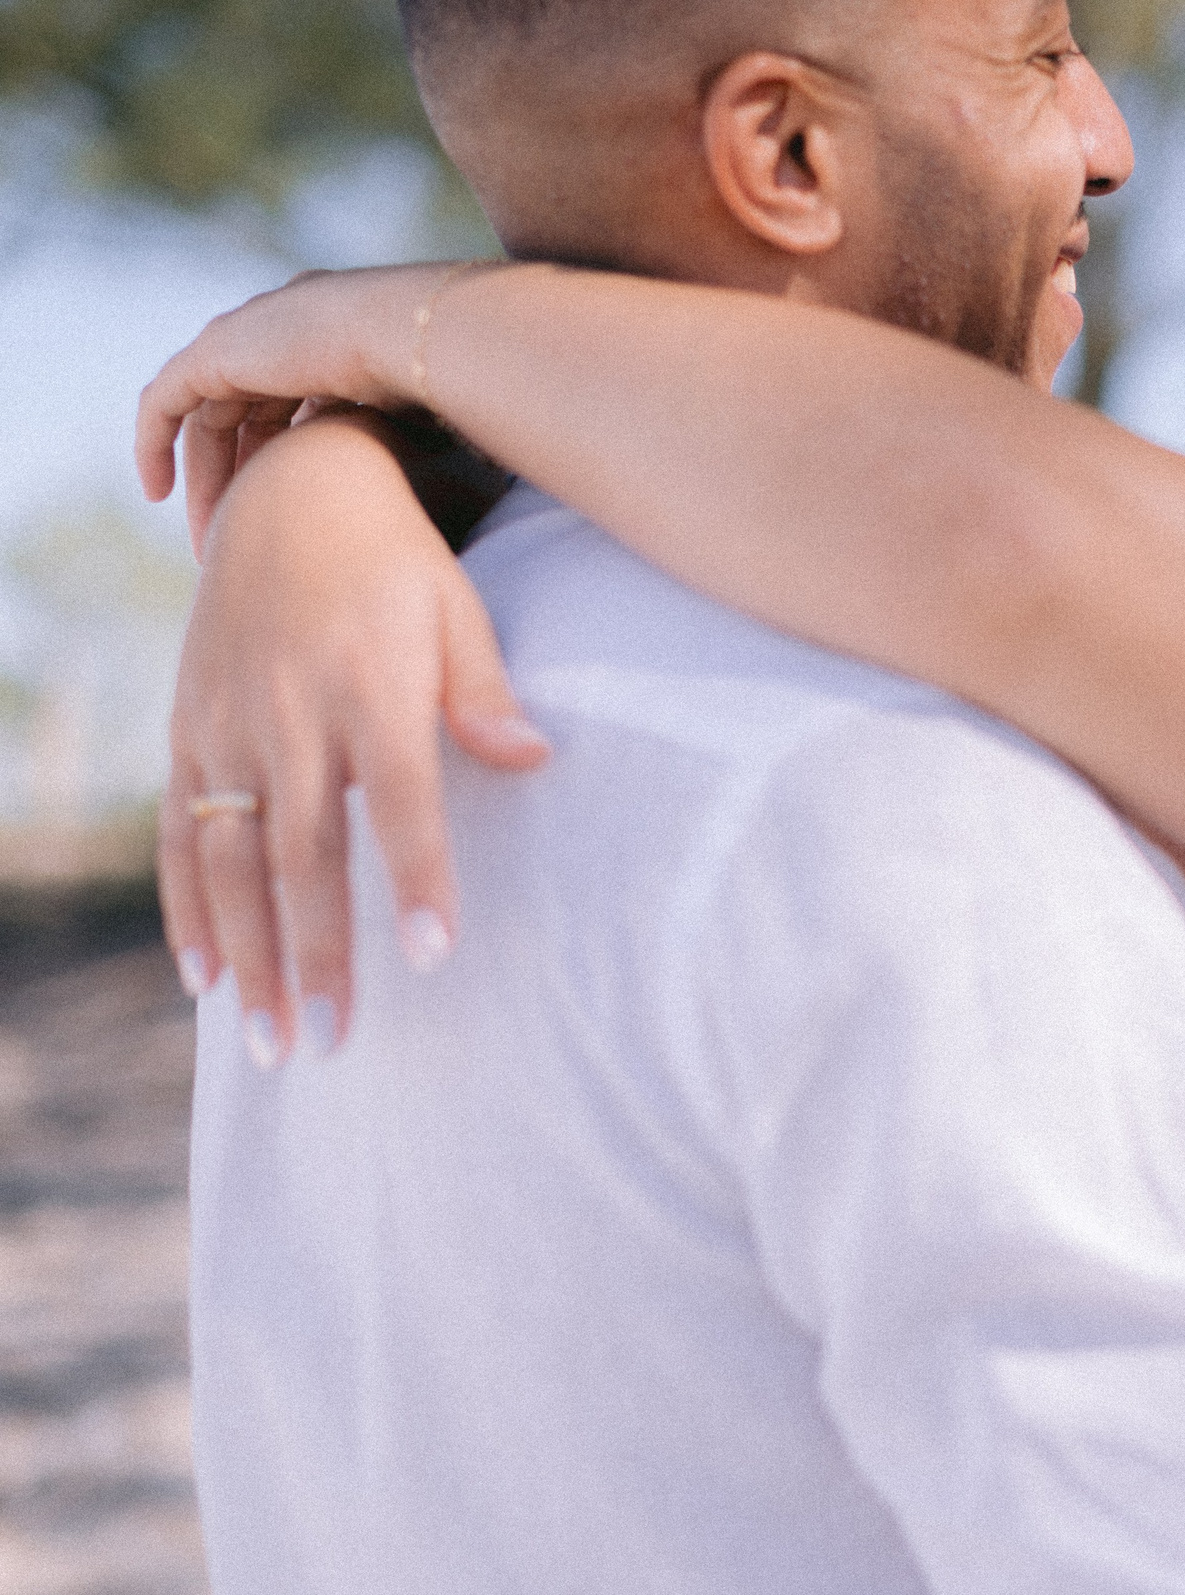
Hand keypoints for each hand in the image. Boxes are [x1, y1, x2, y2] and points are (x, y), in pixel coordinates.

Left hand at [135, 263, 468, 552]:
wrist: (426, 340)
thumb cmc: (452, 385)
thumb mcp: (432, 422)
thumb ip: (420, 444)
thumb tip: (470, 486)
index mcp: (337, 336)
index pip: (295, 404)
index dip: (284, 463)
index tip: (286, 518)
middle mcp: (287, 329)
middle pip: (244, 415)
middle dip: (239, 480)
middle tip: (239, 540)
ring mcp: (249, 337)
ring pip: (205, 416)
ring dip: (202, 478)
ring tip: (205, 538)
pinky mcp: (218, 352)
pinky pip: (165, 403)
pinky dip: (155, 443)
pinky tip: (158, 493)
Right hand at [163, 412, 546, 1063]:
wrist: (287, 497)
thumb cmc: (395, 567)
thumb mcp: (456, 609)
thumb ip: (484, 692)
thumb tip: (536, 760)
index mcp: (370, 684)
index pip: (402, 797)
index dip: (417, 874)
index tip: (434, 954)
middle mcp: (290, 713)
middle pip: (304, 851)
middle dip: (317, 952)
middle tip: (332, 1041)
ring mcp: (229, 727)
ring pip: (232, 860)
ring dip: (250, 956)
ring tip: (271, 1041)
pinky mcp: (190, 733)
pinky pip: (183, 834)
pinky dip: (189, 909)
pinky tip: (207, 980)